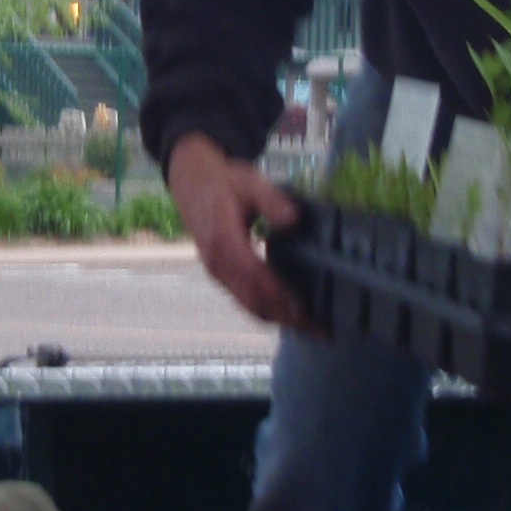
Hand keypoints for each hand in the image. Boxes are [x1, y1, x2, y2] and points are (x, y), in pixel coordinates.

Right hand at [167, 134, 310, 330]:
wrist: (191, 184)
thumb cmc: (225, 182)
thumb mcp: (250, 181)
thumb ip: (272, 200)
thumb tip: (294, 219)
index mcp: (223, 241)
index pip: (255, 276)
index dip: (280, 295)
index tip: (306, 310)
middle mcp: (217, 263)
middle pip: (253, 299)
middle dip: (286, 317)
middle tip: (319, 329)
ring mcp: (217, 272)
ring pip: (248, 304)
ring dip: (278, 319)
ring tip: (309, 328)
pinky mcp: (220, 276)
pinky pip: (244, 299)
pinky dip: (266, 311)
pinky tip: (288, 315)